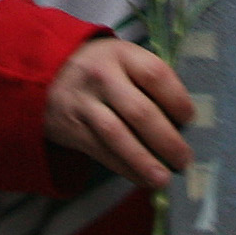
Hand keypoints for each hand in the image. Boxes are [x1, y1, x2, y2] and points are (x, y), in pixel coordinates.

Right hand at [43, 37, 191, 188]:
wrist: (46, 73)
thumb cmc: (99, 67)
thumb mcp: (121, 58)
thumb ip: (147, 79)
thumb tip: (183, 119)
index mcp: (122, 54)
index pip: (155, 74)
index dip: (176, 98)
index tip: (190, 119)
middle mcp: (102, 77)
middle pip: (139, 111)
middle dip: (166, 139)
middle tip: (184, 158)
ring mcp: (85, 103)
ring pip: (117, 135)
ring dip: (143, 160)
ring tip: (164, 179)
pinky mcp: (73, 128)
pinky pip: (101, 152)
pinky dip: (124, 168)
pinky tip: (142, 179)